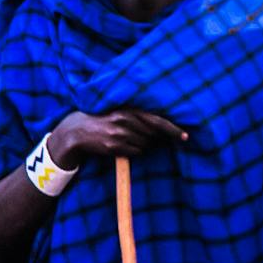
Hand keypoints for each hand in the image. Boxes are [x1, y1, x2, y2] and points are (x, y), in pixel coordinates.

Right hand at [48, 108, 188, 167]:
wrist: (77, 130)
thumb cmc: (102, 120)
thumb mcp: (119, 112)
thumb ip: (138, 117)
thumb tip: (160, 129)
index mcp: (128, 109)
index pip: (157, 120)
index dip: (173, 129)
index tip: (186, 136)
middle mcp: (125, 120)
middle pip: (153, 135)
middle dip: (154, 139)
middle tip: (145, 138)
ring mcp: (119, 134)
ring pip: (145, 145)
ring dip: (142, 145)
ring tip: (127, 139)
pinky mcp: (114, 146)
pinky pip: (135, 152)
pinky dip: (133, 151)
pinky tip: (122, 146)